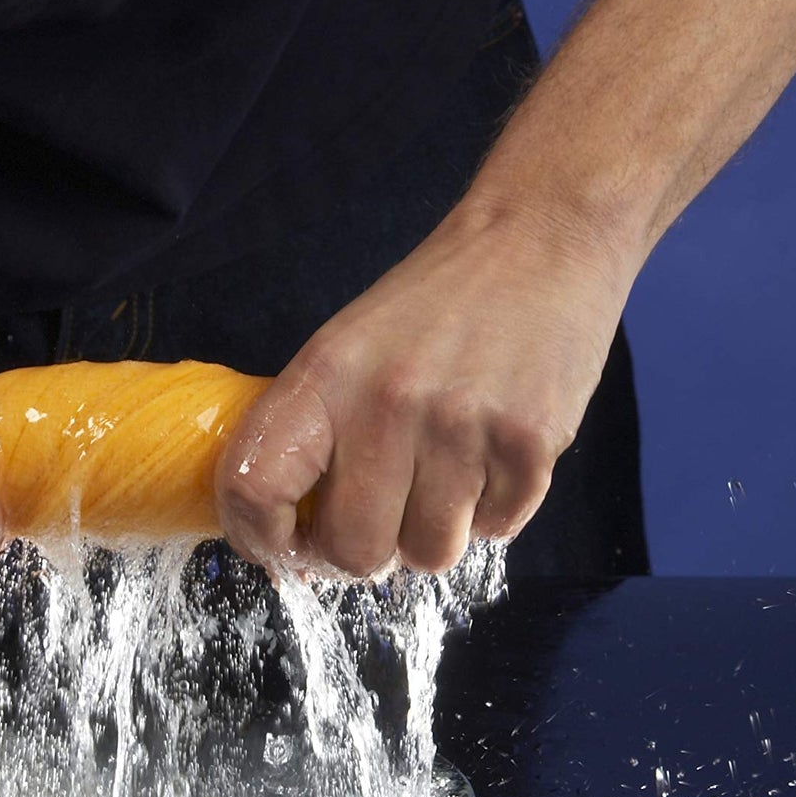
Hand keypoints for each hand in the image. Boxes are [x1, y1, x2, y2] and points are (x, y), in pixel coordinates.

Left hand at [215, 199, 638, 575]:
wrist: (540, 240)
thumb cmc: (436, 303)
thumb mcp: (347, 347)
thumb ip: (314, 432)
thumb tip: (288, 532)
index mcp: (323, 376)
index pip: (255, 488)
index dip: (259, 538)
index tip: (282, 547)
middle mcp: (386, 405)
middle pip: (354, 551)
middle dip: (362, 553)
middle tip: (377, 522)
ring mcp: (462, 428)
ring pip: (429, 556)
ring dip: (433, 533)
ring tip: (443, 479)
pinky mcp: (530, 446)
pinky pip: (497, 531)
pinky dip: (492, 512)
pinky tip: (491, 457)